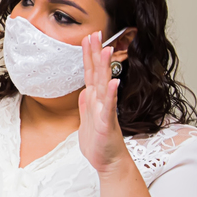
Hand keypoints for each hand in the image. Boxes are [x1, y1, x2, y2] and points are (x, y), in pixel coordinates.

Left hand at [77, 31, 130, 176]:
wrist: (108, 162)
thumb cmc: (99, 142)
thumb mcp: (87, 119)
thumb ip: (86, 104)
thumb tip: (84, 91)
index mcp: (94, 99)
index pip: (91, 72)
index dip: (89, 55)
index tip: (88, 37)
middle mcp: (101, 101)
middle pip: (98, 73)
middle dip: (96, 53)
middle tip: (96, 34)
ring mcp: (105, 111)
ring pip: (104, 85)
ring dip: (105, 68)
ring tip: (106, 50)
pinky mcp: (107, 124)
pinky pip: (109, 108)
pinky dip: (111, 95)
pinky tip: (113, 83)